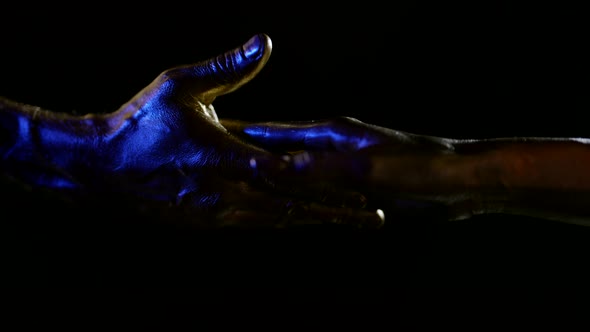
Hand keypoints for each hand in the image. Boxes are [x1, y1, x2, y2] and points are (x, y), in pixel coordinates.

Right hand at [0, 34, 383, 228]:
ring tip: (346, 221)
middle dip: (335, 213)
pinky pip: (253, 225)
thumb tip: (264, 42)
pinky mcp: (206, 223)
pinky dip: (281, 222)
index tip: (361, 190)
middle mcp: (226, 193)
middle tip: (372, 219)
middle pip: (293, 208)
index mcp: (224, 158)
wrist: (102, 169)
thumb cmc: (140, 124)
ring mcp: (216, 214)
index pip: (288, 174)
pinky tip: (298, 220)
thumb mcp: (180, 86)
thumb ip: (227, 68)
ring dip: (313, 220)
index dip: (327, 183)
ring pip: (276, 221)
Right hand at [223, 116, 477, 219]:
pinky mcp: (356, 188)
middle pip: (281, 155)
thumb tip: (277, 167)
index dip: (244, 136)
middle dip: (253, 163)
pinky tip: (289, 211)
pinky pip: (319, 196)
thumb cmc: (421, 166)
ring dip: (275, 186)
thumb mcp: (368, 167)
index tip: (213, 137)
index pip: (275, 133)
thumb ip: (322, 168)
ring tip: (245, 197)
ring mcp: (343, 168)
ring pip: (298, 178)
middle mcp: (332, 148)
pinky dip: (301, 203)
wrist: (461, 182)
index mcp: (331, 134)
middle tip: (219, 175)